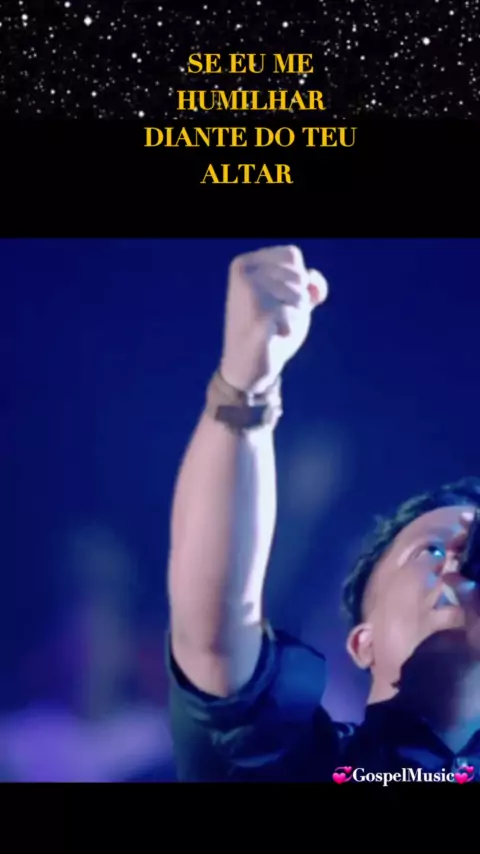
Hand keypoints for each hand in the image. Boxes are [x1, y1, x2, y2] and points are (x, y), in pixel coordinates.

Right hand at [220, 245, 327, 392]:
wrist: (246, 368)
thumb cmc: (268, 330)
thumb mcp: (290, 300)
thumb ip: (306, 283)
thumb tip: (315, 285)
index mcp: (244, 264)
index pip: (292, 256)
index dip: (296, 281)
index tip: (274, 301)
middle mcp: (244, 273)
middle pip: (299, 276)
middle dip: (296, 302)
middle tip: (273, 318)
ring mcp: (250, 294)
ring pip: (300, 297)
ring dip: (294, 317)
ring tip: (272, 327)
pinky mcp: (260, 316)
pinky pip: (296, 316)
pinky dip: (290, 330)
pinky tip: (272, 337)